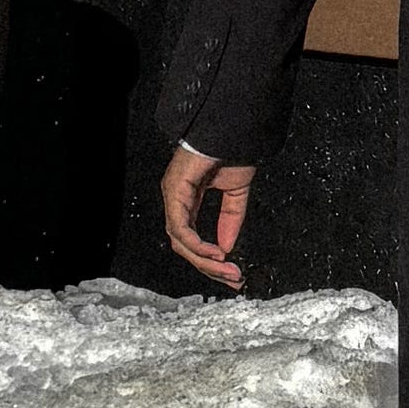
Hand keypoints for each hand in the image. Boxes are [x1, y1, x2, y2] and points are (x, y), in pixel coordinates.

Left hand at [160, 148, 252, 284]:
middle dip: (210, 267)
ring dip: (205, 260)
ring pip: (181, 241)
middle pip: (185, 247)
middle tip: (233, 279)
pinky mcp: (174, 189)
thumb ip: (230, 220)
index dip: (210, 260)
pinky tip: (216, 252)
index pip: (192, 240)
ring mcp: (173, 195)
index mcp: (187, 200)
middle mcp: (176, 200)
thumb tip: (227, 247)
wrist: (231, 128)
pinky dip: (197, 243)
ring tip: (227, 269)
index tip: (232, 273)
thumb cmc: (230, 150)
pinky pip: (181, 226)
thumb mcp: (236, 193)